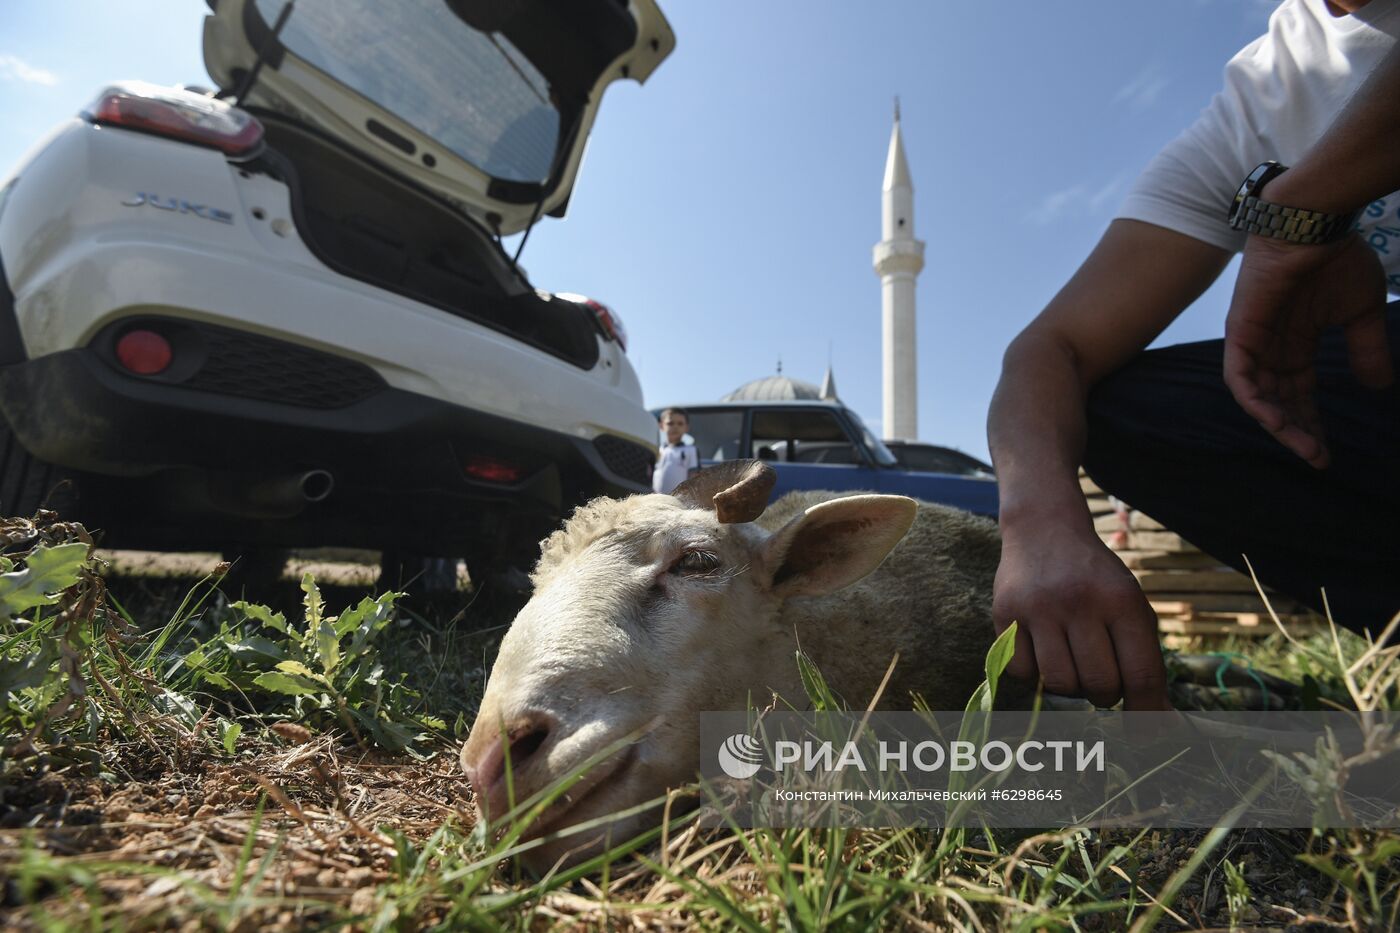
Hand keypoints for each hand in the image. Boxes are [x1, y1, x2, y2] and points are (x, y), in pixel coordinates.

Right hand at [993, 526, 1170, 710]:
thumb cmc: (1096, 580)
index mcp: (1122, 601)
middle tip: (1101, 681)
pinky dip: (1035, 675)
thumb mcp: (1130, 607)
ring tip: (1072, 665)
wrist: (1044, 531)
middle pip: (1099, 685)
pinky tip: (1043, 653)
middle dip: (1104, 695)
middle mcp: (1079, 602)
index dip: (1146, 713)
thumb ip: (1145, 661)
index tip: (1145, 735)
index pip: (1141, 674)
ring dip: (1070, 687)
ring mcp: (1038, 608)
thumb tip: (1161, 721)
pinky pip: (1022, 673)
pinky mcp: (1005, 614)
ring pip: (1059, 684)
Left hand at [1224, 233, 1390, 468]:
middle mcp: (1269, 347)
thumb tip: (1377, 386)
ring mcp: (1252, 341)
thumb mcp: (1359, 311)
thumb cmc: (1336, 258)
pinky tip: (1275, 421)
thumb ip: (1366, 348)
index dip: (1312, 422)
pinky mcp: (1240, 333)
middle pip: (1278, 401)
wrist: (1315, 224)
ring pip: (1258, 396)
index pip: (1298, 393)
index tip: (1328, 451)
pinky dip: (1255, 401)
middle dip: (1298, 431)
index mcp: (1294, 343)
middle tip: (1318, 457)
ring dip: (1279, 424)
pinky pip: (1240, 377)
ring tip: (1304, 447)